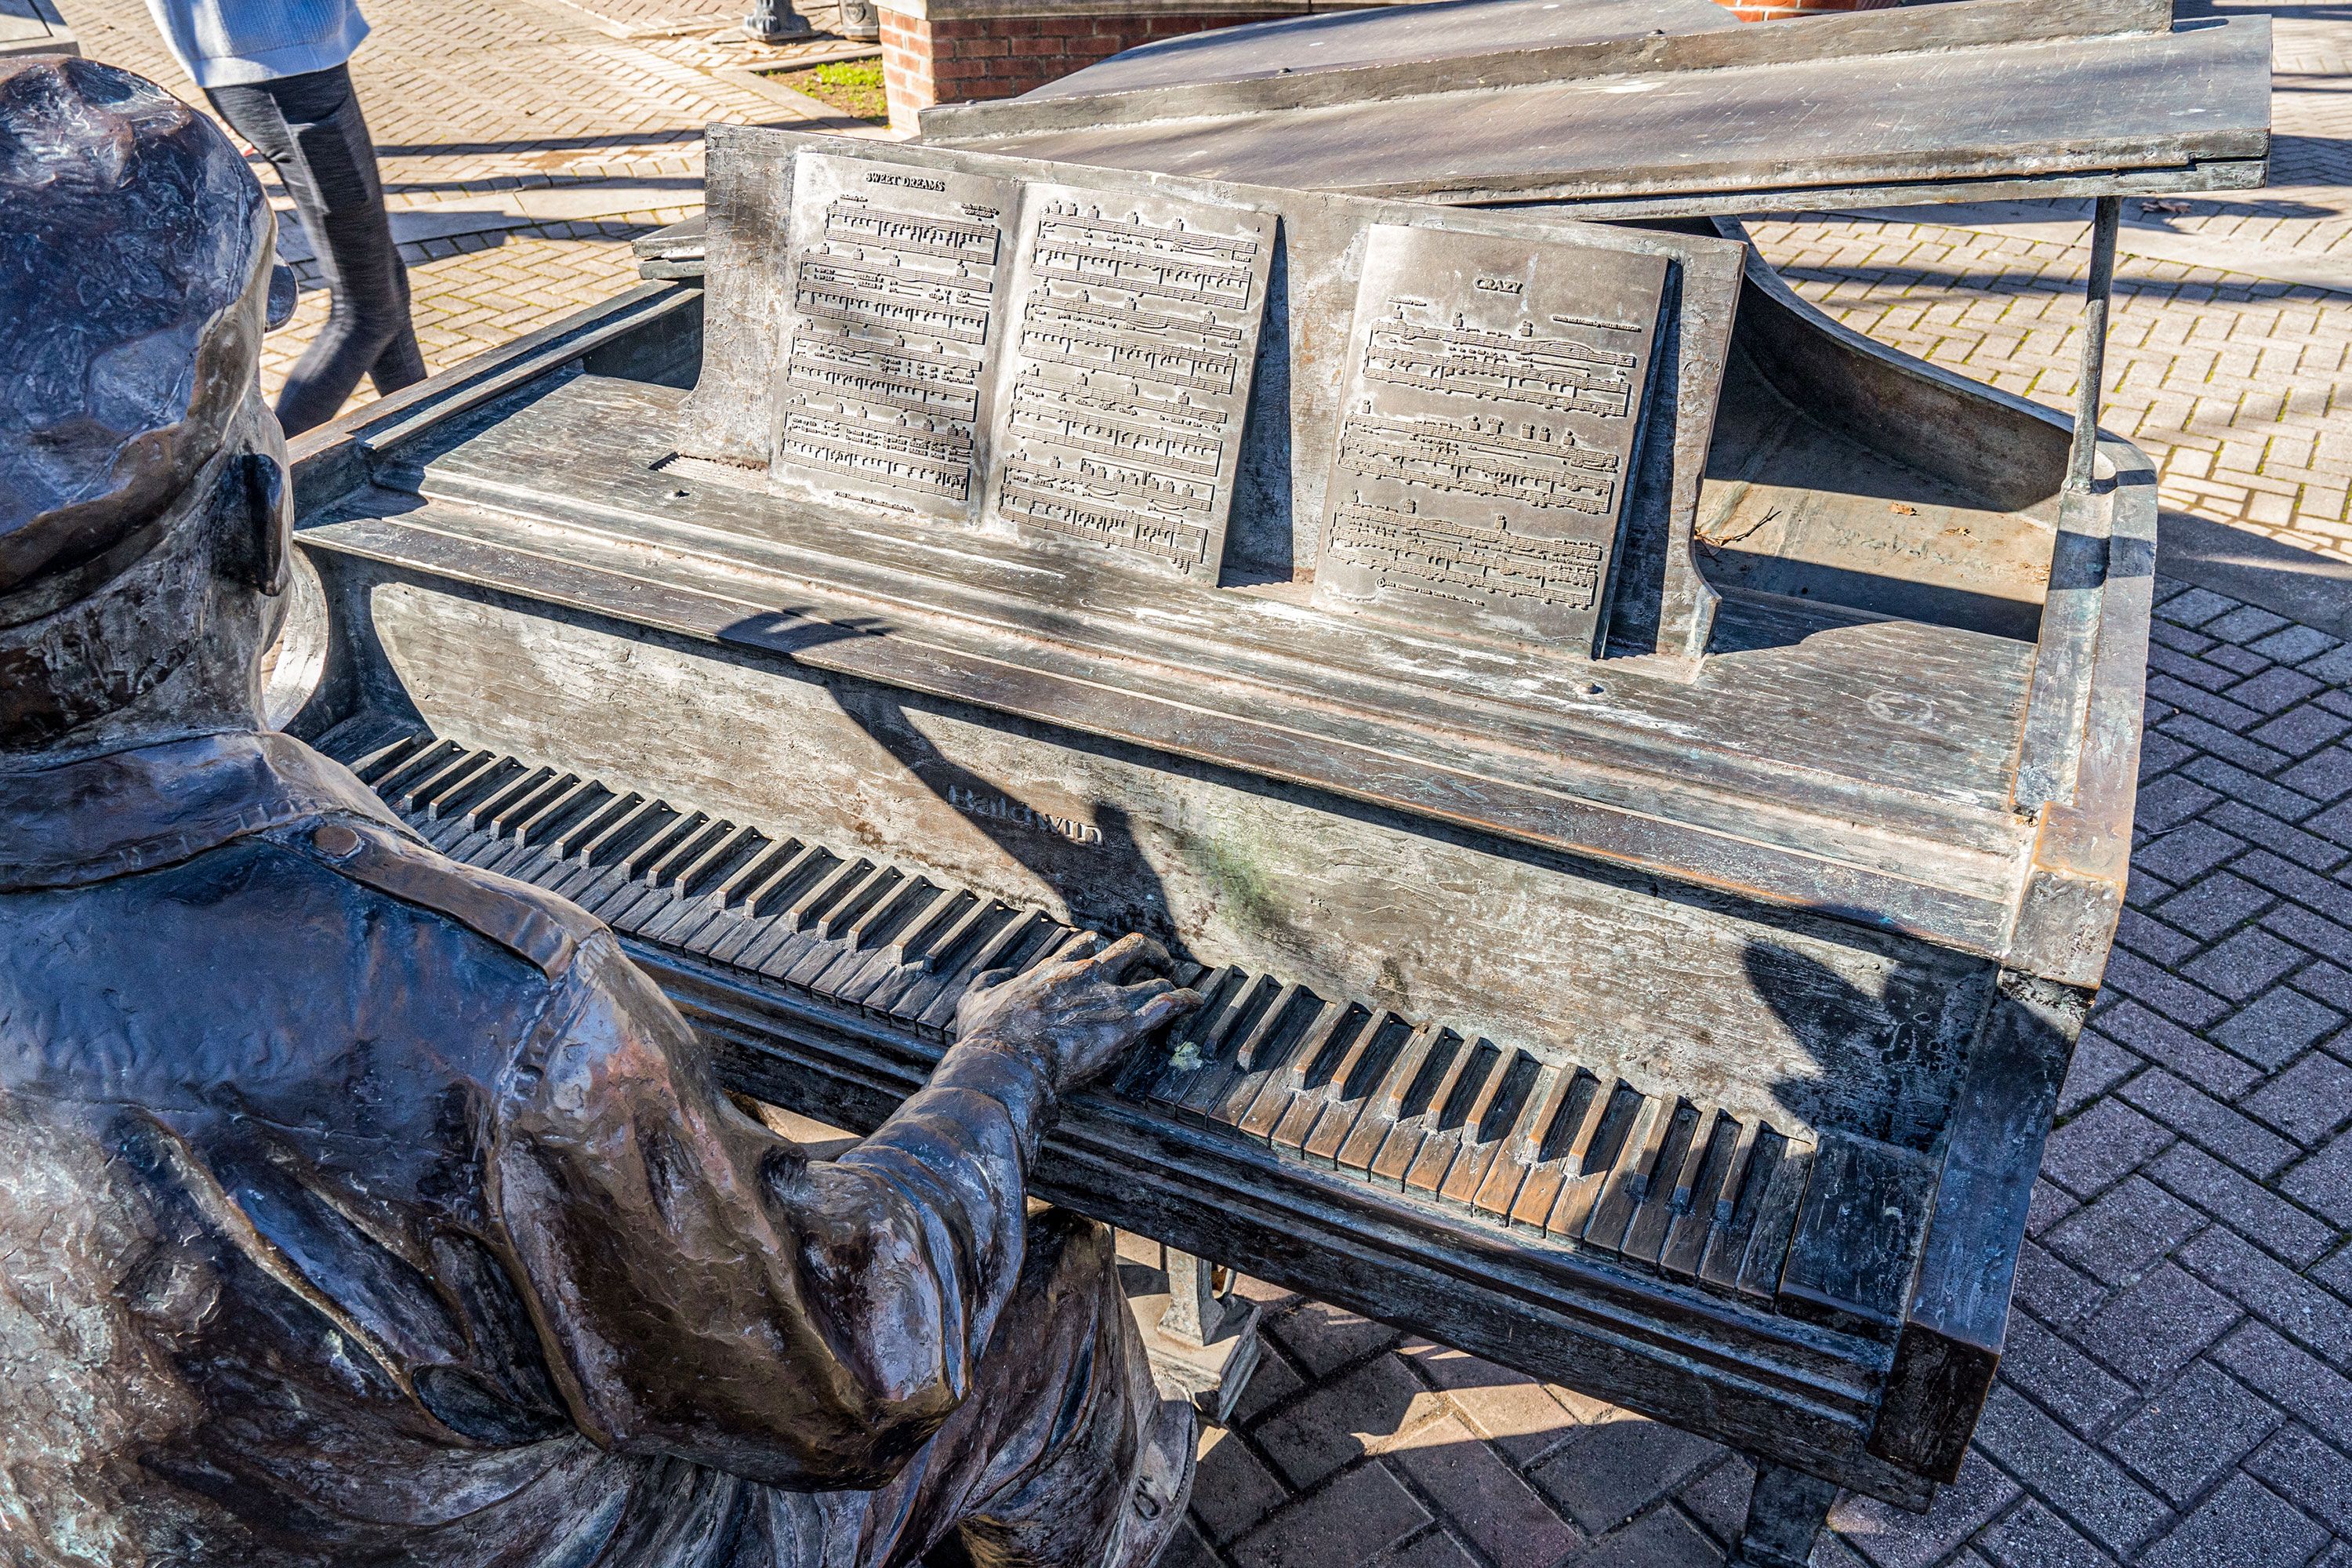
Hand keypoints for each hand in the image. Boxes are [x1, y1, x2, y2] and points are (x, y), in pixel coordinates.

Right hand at [953, 931, 1200, 1092]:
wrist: (1007, 1060)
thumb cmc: (989, 1035)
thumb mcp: (976, 999)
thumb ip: (987, 982)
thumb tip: (996, 975)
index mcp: (1056, 970)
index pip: (1085, 946)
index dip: (1097, 949)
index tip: (1102, 952)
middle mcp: (1088, 976)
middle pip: (1130, 948)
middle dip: (1148, 952)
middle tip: (1156, 960)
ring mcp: (1109, 999)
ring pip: (1153, 979)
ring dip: (1168, 981)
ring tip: (1179, 986)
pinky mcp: (1125, 1027)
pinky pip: (1166, 1005)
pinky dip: (1185, 1001)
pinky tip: (1195, 1001)